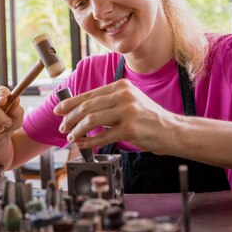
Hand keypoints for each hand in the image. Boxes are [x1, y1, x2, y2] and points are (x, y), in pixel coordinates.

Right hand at [0, 86, 23, 139]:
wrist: (0, 132)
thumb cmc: (10, 120)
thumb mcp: (17, 116)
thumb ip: (17, 109)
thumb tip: (15, 100)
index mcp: (0, 91)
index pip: (0, 91)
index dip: (1, 96)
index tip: (2, 102)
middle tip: (7, 124)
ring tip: (0, 129)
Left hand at [53, 79, 176, 152]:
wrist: (173, 130)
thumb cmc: (149, 119)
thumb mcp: (130, 102)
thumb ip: (109, 104)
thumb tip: (81, 112)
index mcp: (121, 86)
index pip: (89, 94)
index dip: (70, 103)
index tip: (59, 110)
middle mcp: (124, 95)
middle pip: (87, 107)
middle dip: (70, 118)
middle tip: (63, 128)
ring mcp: (127, 111)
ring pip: (91, 121)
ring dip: (77, 131)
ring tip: (71, 137)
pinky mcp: (130, 128)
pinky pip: (102, 137)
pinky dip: (89, 142)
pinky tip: (82, 145)